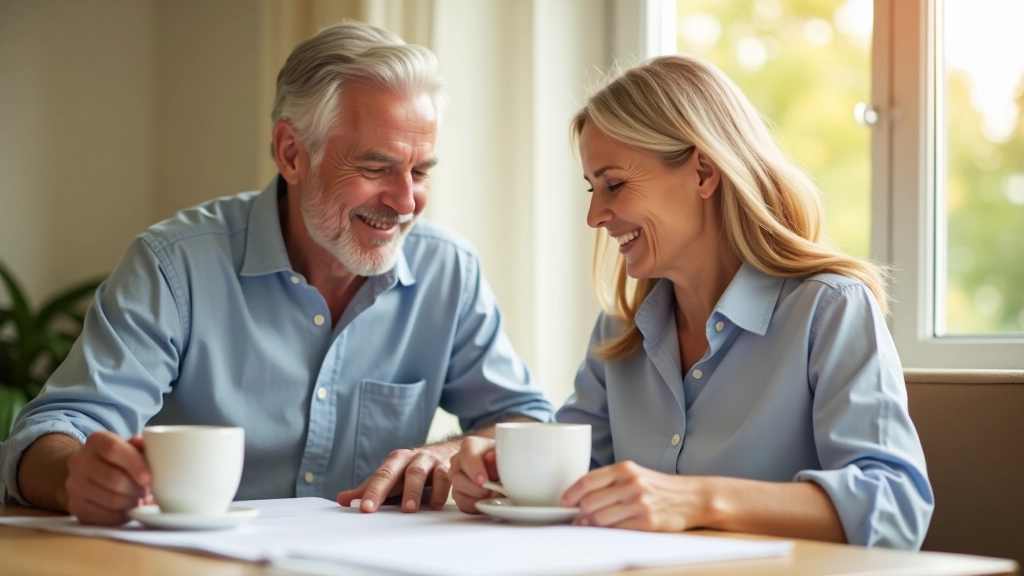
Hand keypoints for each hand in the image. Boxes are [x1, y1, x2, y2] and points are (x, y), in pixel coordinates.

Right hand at [65, 431, 152, 525]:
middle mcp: (79, 461)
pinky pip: (105, 516)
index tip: (149, 478)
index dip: (135, 464)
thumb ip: (140, 446)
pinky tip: (128, 509)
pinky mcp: (75, 506)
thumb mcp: (128, 446)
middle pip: (114, 479)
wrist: (85, 473)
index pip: (113, 449)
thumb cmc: (117, 459)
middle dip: (138, 489)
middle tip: (148, 491)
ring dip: (132, 503)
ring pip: (112, 500)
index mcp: (96, 440)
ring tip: (140, 499)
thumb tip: (153, 447)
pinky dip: (122, 515)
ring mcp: (73, 485)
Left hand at [336, 443, 454, 512]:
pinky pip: (445, 477)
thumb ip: (369, 489)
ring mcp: (430, 462)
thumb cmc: (412, 470)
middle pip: (396, 471)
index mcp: (395, 461)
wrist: (446, 451)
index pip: (381, 475)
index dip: (372, 491)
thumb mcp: (391, 477)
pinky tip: (437, 505)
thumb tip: (342, 500)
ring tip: (409, 509)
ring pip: (421, 473)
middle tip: (377, 507)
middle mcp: (412, 458)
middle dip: (387, 489)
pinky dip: (442, 491)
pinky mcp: (447, 468)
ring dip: (415, 491)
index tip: (364, 508)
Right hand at [449, 436, 500, 513]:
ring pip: (458, 492)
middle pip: (458, 477)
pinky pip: (463, 504)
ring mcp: (456, 478)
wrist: (505, 468)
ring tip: (495, 496)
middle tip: (495, 492)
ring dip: (478, 498)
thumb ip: (499, 457)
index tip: (483, 480)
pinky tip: (488, 502)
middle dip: (478, 489)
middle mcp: (458, 461)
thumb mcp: (506, 455)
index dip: (474, 468)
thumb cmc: (505, 459)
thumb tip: (491, 459)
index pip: (467, 453)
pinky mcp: (459, 494)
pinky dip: (477, 506)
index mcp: (471, 446)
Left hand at [561, 461, 710, 531]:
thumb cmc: (659, 487)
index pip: (587, 481)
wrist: (691, 498)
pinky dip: (606, 533)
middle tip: (578, 519)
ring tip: (589, 526)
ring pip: (599, 519)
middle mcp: (631, 484)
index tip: (564, 503)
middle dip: (579, 514)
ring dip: (589, 525)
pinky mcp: (647, 522)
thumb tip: (580, 497)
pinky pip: (616, 531)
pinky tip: (606, 531)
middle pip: (589, 502)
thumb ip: (609, 481)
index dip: (570, 494)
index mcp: (625, 469)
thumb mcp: (634, 474)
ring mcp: (639, 503)